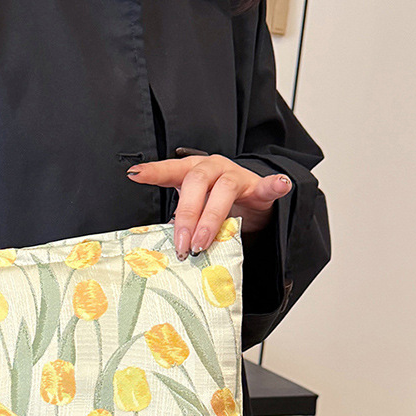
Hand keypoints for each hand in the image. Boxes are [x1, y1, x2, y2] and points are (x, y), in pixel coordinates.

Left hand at [126, 153, 291, 259]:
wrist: (251, 201)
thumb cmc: (215, 204)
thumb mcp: (195, 209)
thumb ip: (182, 221)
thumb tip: (164, 247)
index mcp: (192, 171)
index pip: (171, 170)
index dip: (154, 172)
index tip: (135, 174)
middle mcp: (212, 168)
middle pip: (196, 182)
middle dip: (186, 215)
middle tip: (182, 243)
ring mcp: (236, 175)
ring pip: (223, 189)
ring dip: (211, 218)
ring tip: (203, 242)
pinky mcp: (258, 187)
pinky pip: (266, 185)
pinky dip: (273, 185)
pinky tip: (279, 184)